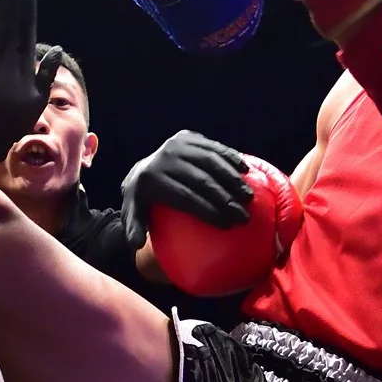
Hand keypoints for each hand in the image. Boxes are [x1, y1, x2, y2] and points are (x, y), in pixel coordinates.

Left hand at [121, 131, 253, 247]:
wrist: (141, 170)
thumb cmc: (143, 201)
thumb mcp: (133, 214)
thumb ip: (133, 229)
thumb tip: (136, 245)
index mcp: (151, 179)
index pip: (185, 197)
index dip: (207, 211)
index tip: (227, 226)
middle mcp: (164, 158)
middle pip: (201, 181)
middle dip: (225, 200)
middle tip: (243, 217)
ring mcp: (177, 144)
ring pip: (211, 161)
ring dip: (233, 179)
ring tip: (248, 197)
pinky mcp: (188, 136)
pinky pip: (213, 147)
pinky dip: (231, 158)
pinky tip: (246, 171)